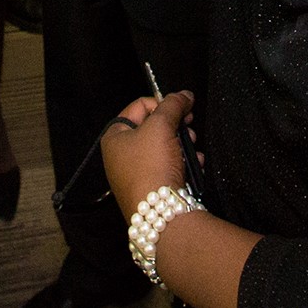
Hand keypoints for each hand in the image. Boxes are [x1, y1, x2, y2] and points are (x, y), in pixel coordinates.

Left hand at [100, 91, 193, 215]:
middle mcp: (121, 156)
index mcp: (114, 137)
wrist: (161, 212)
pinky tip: (193, 166)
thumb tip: (183, 95)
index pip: (139, 106)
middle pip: (154, 127)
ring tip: (191, 150)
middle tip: (187, 128)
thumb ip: (172, 104)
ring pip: (165, 147)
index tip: (180, 107)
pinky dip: (184, 164)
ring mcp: (136, 173)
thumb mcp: (161, 125)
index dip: (161, 104)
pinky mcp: (152, 188)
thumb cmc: (151, 169)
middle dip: (175, 127)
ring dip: (183, 146)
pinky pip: (170, 167)